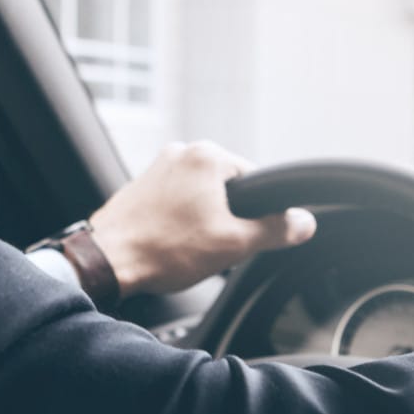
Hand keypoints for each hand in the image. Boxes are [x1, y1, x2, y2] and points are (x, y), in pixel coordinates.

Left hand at [86, 141, 316, 295]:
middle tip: (211, 245)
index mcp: (207, 156)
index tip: (241, 235)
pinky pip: (176, 200)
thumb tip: (304, 222)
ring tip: (187, 246)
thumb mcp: (233, 244)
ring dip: (202, 220)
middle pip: (227, 188)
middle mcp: (181, 151)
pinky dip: (179, 220)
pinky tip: (170, 243)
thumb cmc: (165, 250)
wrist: (108, 262)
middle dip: (226, 218)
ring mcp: (158, 166)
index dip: (255, 214)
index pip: (255, 181)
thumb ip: (275, 230)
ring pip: (201, 195)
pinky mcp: (141, 184)